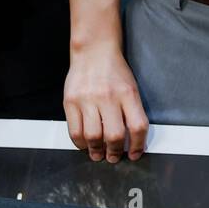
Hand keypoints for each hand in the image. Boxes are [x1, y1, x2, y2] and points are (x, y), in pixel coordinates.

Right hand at [64, 40, 148, 162]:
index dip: (138, 145)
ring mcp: (87, 99)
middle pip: (114, 135)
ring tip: (98, 154)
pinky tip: (85, 144)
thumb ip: (132, 111)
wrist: (94, 50)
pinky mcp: (70, 101)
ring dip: (96, 151)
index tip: (135, 154)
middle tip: (114, 157)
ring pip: (93, 137)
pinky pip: (74, 131)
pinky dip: (80, 143)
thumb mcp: (130, 87)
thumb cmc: (115, 71)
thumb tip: (133, 141)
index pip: (138, 126)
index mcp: (128, 93)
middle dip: (115, 152)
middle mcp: (108, 97)